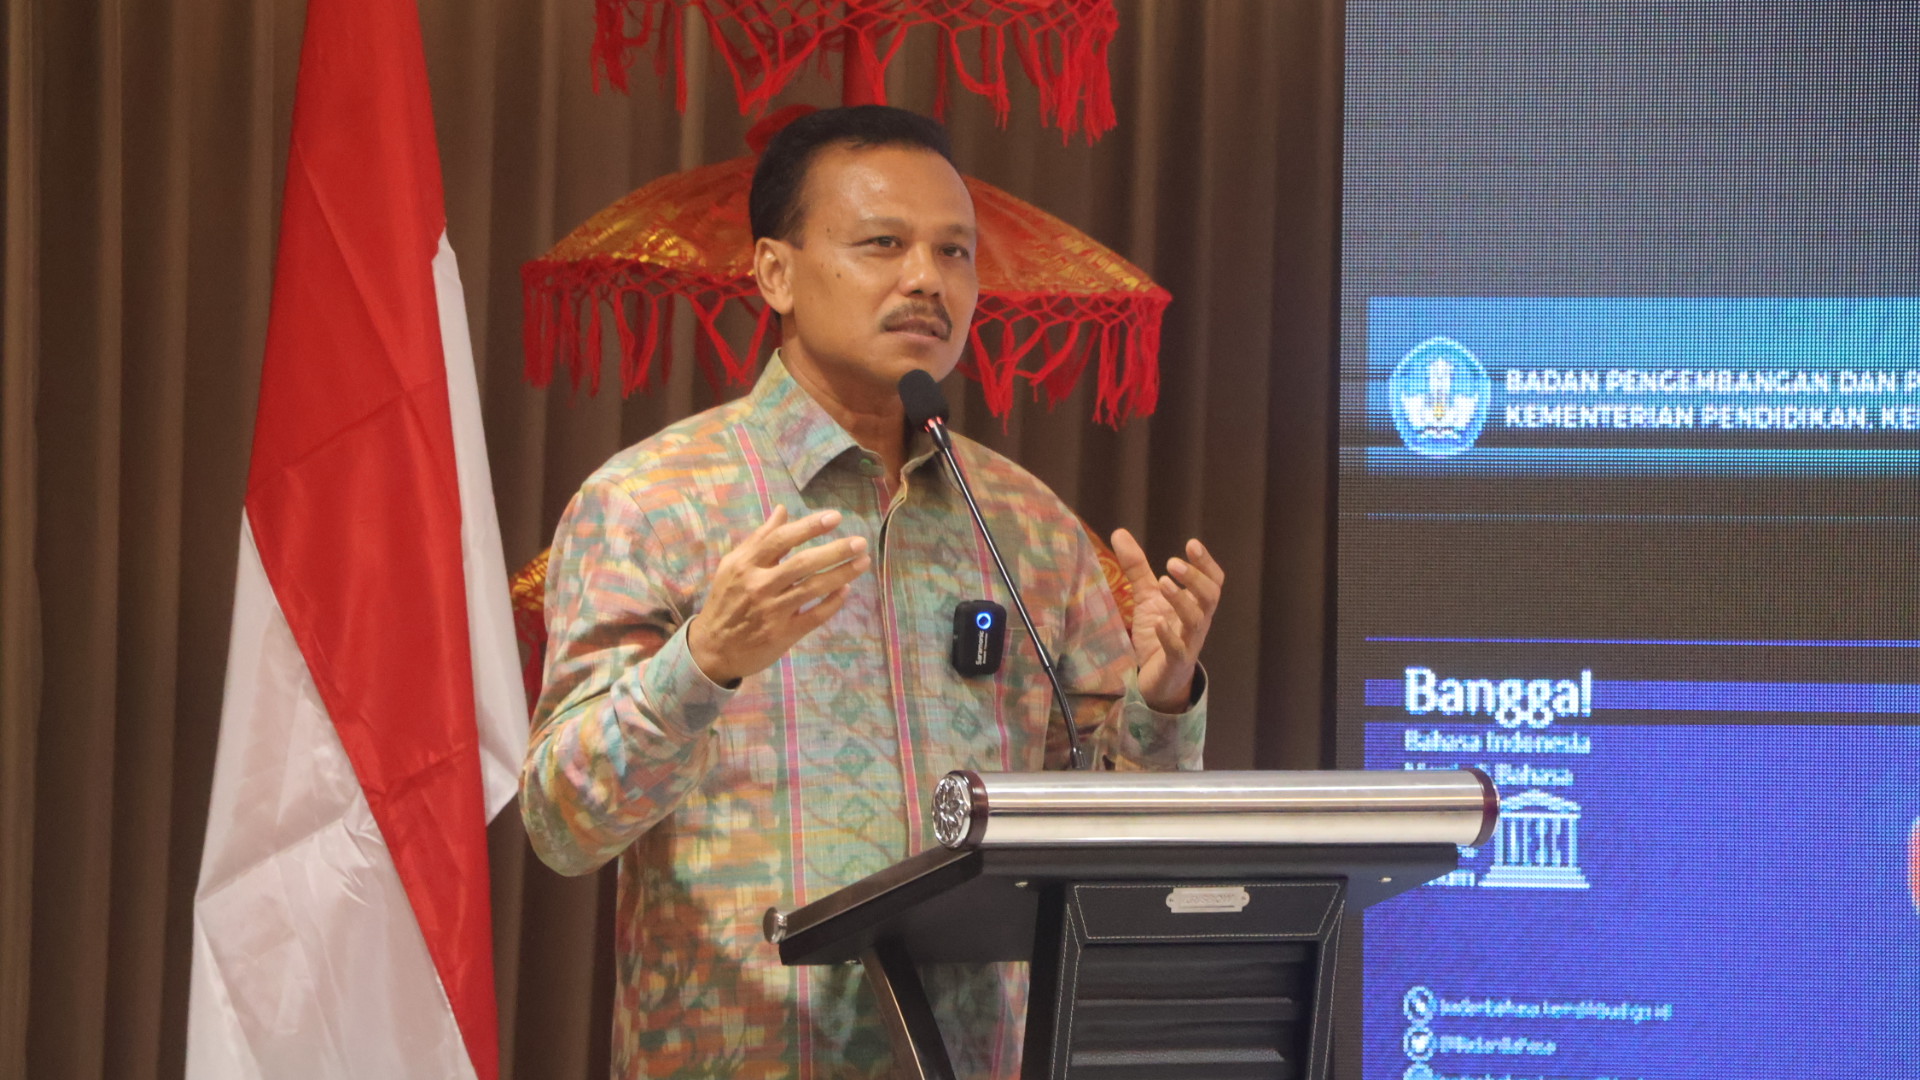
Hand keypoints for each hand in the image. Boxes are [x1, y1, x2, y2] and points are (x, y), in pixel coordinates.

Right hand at [686, 505, 870, 685]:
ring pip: (812, 588)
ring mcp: (772, 611)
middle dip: (834, 551)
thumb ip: (759, 539)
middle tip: (860, 542)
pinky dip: (832, 602)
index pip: (781, 539)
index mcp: (746, 565)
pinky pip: (814, 616)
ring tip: (862, 562)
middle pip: (802, 563)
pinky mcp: (782, 634)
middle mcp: (759, 585)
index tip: (835, 518)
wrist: (712, 649)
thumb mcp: (734, 566)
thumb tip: (782, 510)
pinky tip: (846, 590)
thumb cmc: (727, 601)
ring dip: (841, 574)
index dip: (809, 527)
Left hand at [1109, 529, 1223, 712]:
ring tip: (1163, 582)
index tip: (1192, 544)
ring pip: (1196, 621)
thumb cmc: (1158, 634)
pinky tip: (1158, 622)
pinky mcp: (1175, 662)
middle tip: (1172, 563)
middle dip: (1195, 579)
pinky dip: (1169, 635)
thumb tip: (1119, 532)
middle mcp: (1197, 622)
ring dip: (1182, 600)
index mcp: (1196, 605)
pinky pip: (1178, 649)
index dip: (1206, 563)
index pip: (1212, 581)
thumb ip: (1137, 568)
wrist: (1156, 679)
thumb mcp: (1147, 597)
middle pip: (1210, 597)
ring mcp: (1189, 643)